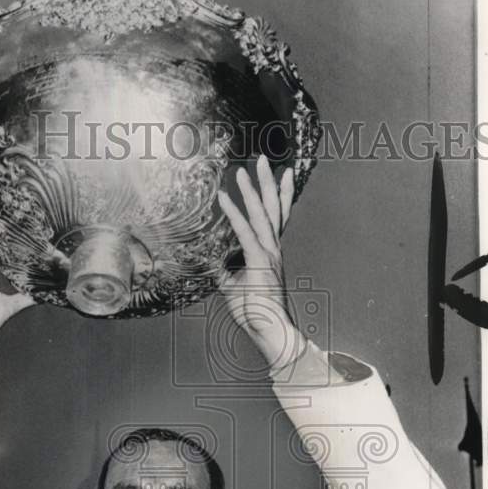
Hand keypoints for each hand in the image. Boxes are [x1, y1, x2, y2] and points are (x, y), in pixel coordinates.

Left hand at [218, 156, 300, 370]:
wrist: (270, 330)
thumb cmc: (254, 311)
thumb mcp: (232, 286)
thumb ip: (223, 270)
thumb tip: (209, 260)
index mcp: (270, 252)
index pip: (274, 218)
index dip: (275, 196)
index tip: (278, 175)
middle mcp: (273, 249)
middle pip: (272, 208)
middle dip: (268, 182)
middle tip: (264, 158)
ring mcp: (268, 255)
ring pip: (262, 214)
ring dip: (254, 189)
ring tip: (250, 167)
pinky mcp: (260, 263)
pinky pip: (245, 233)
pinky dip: (234, 214)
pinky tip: (225, 198)